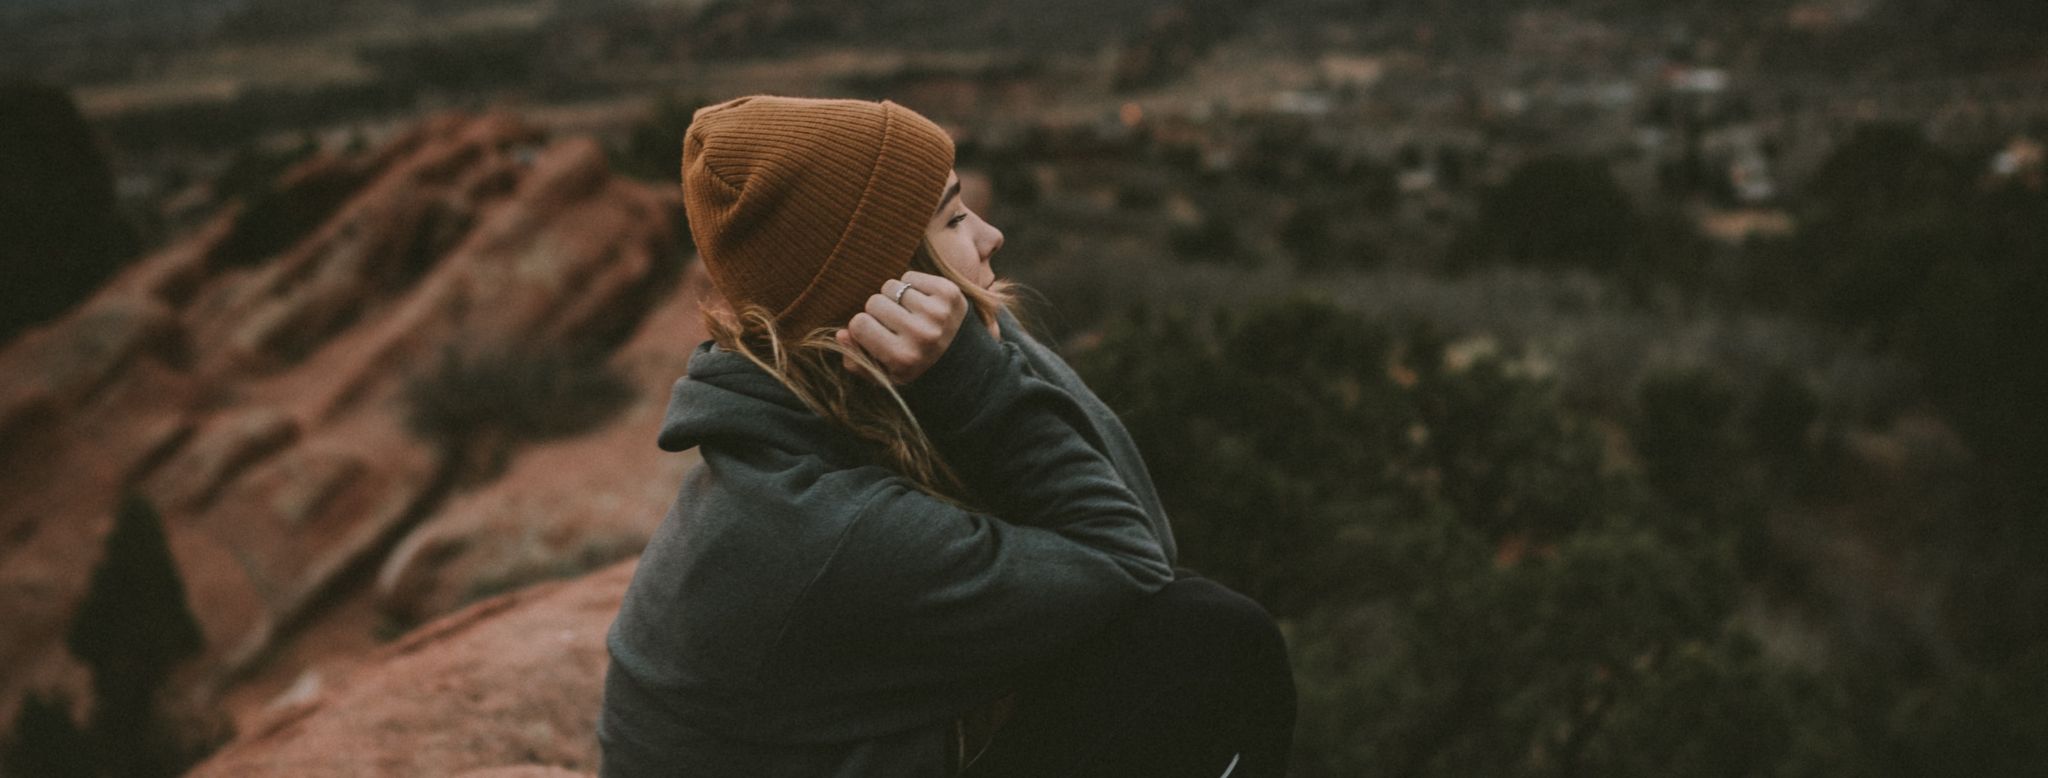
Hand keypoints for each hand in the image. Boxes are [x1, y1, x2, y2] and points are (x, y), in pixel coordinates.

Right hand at [836, 271, 967, 383]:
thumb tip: (840, 334)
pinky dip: (912, 286)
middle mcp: (921, 334)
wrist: (965, 361)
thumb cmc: (916, 368)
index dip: (862, 328)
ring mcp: (937, 311)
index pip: (859, 323)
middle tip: (894, 325)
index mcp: (903, 357)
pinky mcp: (949, 292)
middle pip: (874, 301)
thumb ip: (858, 360)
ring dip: (895, 298)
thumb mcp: (886, 376)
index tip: (875, 335)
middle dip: (878, 312)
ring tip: (909, 314)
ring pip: (891, 286)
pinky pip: (910, 276)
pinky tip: (922, 304)